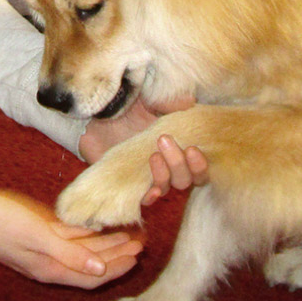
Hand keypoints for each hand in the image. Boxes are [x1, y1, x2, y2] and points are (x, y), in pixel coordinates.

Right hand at [0, 188, 142, 288]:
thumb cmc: (1, 221)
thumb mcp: (39, 236)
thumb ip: (70, 252)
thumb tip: (100, 269)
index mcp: (51, 269)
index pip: (93, 275)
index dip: (117, 267)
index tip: (138, 254)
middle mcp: (49, 263)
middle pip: (91, 263)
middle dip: (118, 254)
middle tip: (142, 240)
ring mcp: (42, 249)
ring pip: (82, 249)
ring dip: (105, 242)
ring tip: (128, 232)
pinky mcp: (36, 234)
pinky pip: (68, 238)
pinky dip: (86, 233)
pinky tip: (97, 224)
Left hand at [77, 96, 208, 205]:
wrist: (101, 115)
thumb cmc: (131, 109)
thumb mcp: (152, 101)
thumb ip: (172, 103)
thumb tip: (190, 102)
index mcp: (180, 150)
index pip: (199, 169)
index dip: (200, 165)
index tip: (193, 149)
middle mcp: (168, 168)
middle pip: (185, 180)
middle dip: (178, 163)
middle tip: (164, 140)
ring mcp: (149, 178)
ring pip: (167, 187)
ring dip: (164, 174)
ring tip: (153, 155)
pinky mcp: (130, 185)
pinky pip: (145, 199)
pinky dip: (151, 197)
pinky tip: (152, 191)